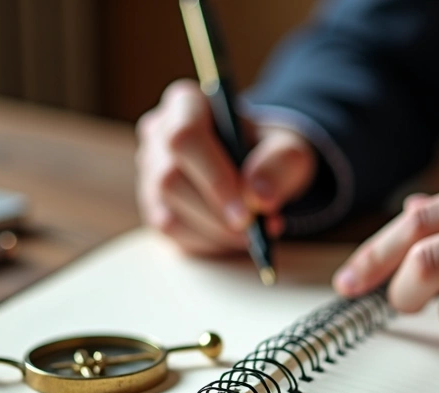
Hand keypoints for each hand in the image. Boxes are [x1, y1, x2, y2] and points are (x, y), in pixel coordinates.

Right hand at [135, 80, 316, 254]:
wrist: (258, 169)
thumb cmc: (267, 153)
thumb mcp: (288, 150)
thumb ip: (279, 166)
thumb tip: (259, 198)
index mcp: (186, 103)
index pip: (185, 136)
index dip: (214, 178)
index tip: (247, 211)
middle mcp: (158, 133)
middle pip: (170, 179)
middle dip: (215, 213)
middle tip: (252, 230)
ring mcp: (150, 171)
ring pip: (167, 210)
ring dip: (213, 232)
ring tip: (251, 235)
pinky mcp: (153, 204)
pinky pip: (170, 231)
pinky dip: (205, 242)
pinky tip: (232, 238)